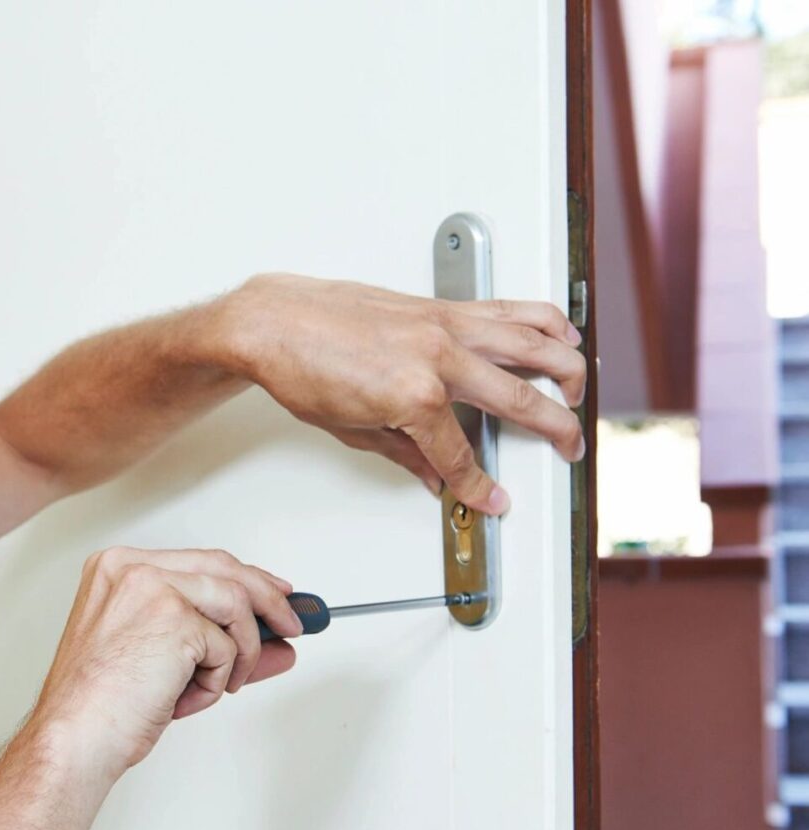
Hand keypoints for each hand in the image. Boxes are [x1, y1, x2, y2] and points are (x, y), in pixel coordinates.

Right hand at [34, 547, 302, 775]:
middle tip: (291, 625)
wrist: (76, 736)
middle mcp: (131, 568)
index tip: (272, 593)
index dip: (244, 579)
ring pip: (235, 604)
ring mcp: (151, 587)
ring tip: (217, 686)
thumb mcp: (163, 660)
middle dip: (268, 599)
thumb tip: (276, 641)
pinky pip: (226, 646)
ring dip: (241, 653)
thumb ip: (216, 640)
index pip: (199, 562)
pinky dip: (216, 680)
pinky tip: (184, 697)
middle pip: (225, 568)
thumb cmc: (101, 706)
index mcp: (116, 569)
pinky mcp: (173, 617)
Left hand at [209, 273, 587, 514]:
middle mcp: (437, 356)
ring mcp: (442, 325)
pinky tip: (558, 333)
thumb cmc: (299, 368)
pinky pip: (506, 308)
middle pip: (518, 399)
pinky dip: (541, 320)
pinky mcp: (438, 306)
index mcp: (414, 397)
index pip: (460, 455)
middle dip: (553, 430)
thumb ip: (405, 454)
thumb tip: (435, 475)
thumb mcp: (350, 430)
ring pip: (530, 340)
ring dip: (566, 366)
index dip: (478, 486)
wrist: (273, 323)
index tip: (491, 500)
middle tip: (568, 448)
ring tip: (579, 389)